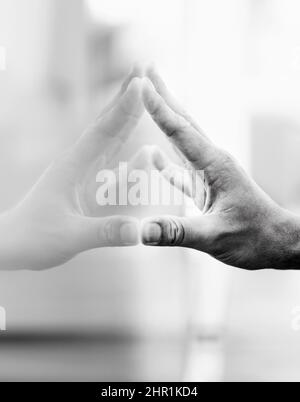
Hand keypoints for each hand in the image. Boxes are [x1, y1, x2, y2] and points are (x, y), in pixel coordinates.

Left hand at [0, 69, 143, 270]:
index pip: (104, 132)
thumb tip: (139, 232)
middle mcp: (78, 161)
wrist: (15, 241)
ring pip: (106, 132)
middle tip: (145, 70)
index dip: (124, 109)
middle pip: (106, 122)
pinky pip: (105, 148)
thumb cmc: (36, 238)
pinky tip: (127, 126)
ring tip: (139, 88)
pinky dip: (119, 131)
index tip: (142, 84)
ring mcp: (80, 166)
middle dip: (126, 97)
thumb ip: (105, 232)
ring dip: (124, 109)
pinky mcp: (82, 175)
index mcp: (74, 168)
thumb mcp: (71, 238)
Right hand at [141, 67, 299, 269]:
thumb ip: (177, 231)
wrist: (275, 241)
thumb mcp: (214, 237)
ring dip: (165, 118)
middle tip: (145, 71)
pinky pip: (182, 167)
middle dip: (163, 96)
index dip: (159, 109)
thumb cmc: (253, 238)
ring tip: (150, 100)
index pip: (180, 132)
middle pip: (182, 123)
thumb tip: (141, 231)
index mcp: (214, 166)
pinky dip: (167, 159)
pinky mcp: (207, 186)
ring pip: (182, 140)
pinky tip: (154, 154)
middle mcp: (212, 162)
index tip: (141, 85)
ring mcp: (210, 173)